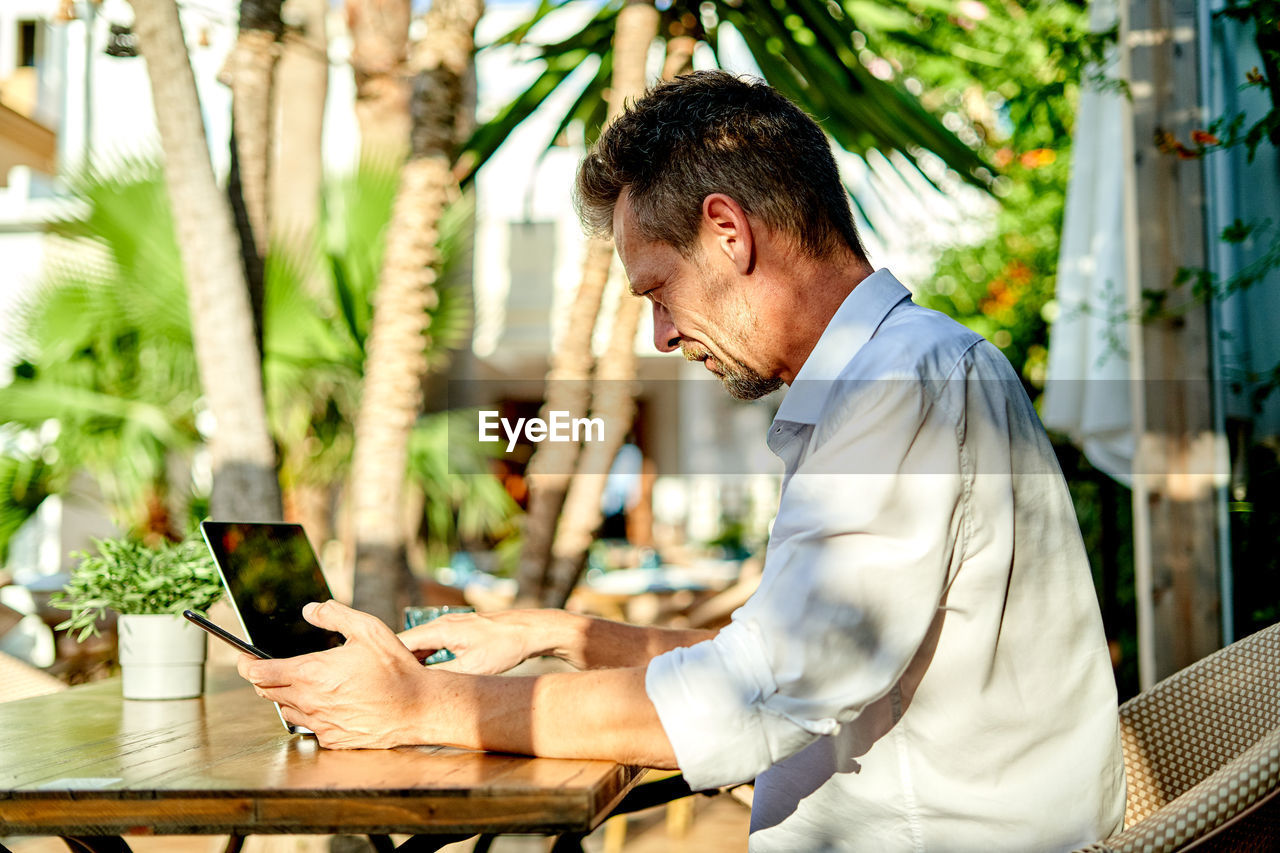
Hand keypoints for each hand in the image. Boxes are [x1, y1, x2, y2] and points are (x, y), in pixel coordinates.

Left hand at [237, 600, 433, 748]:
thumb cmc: (396, 669)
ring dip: (286, 697)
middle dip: (263, 679)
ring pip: (285, 710)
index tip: (243, 659)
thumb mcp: (369, 629)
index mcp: (312, 672)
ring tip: (305, 684)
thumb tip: (310, 609)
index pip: (259, 673)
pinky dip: (310, 714)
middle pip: (266, 692)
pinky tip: (330, 703)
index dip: (245, 664)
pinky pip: (309, 726)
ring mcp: (319, 723)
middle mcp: (309, 701)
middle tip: (270, 668)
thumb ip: (334, 615)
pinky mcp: (331, 739)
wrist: (418, 708)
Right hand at [398, 609, 548, 674]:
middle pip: (408, 644)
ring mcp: (450, 626)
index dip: (386, 660)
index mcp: (440, 629)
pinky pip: (434, 644)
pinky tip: (425, 674)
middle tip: (383, 686)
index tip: (375, 678)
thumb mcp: (472, 668)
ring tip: (400, 683)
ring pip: (422, 645)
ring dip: (412, 662)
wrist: (530, 630)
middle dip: (396, 663)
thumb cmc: (504, 647)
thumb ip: (442, 676)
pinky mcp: (459, 632)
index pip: (402, 643)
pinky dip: (426, 658)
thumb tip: (421, 689)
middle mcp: (442, 624)